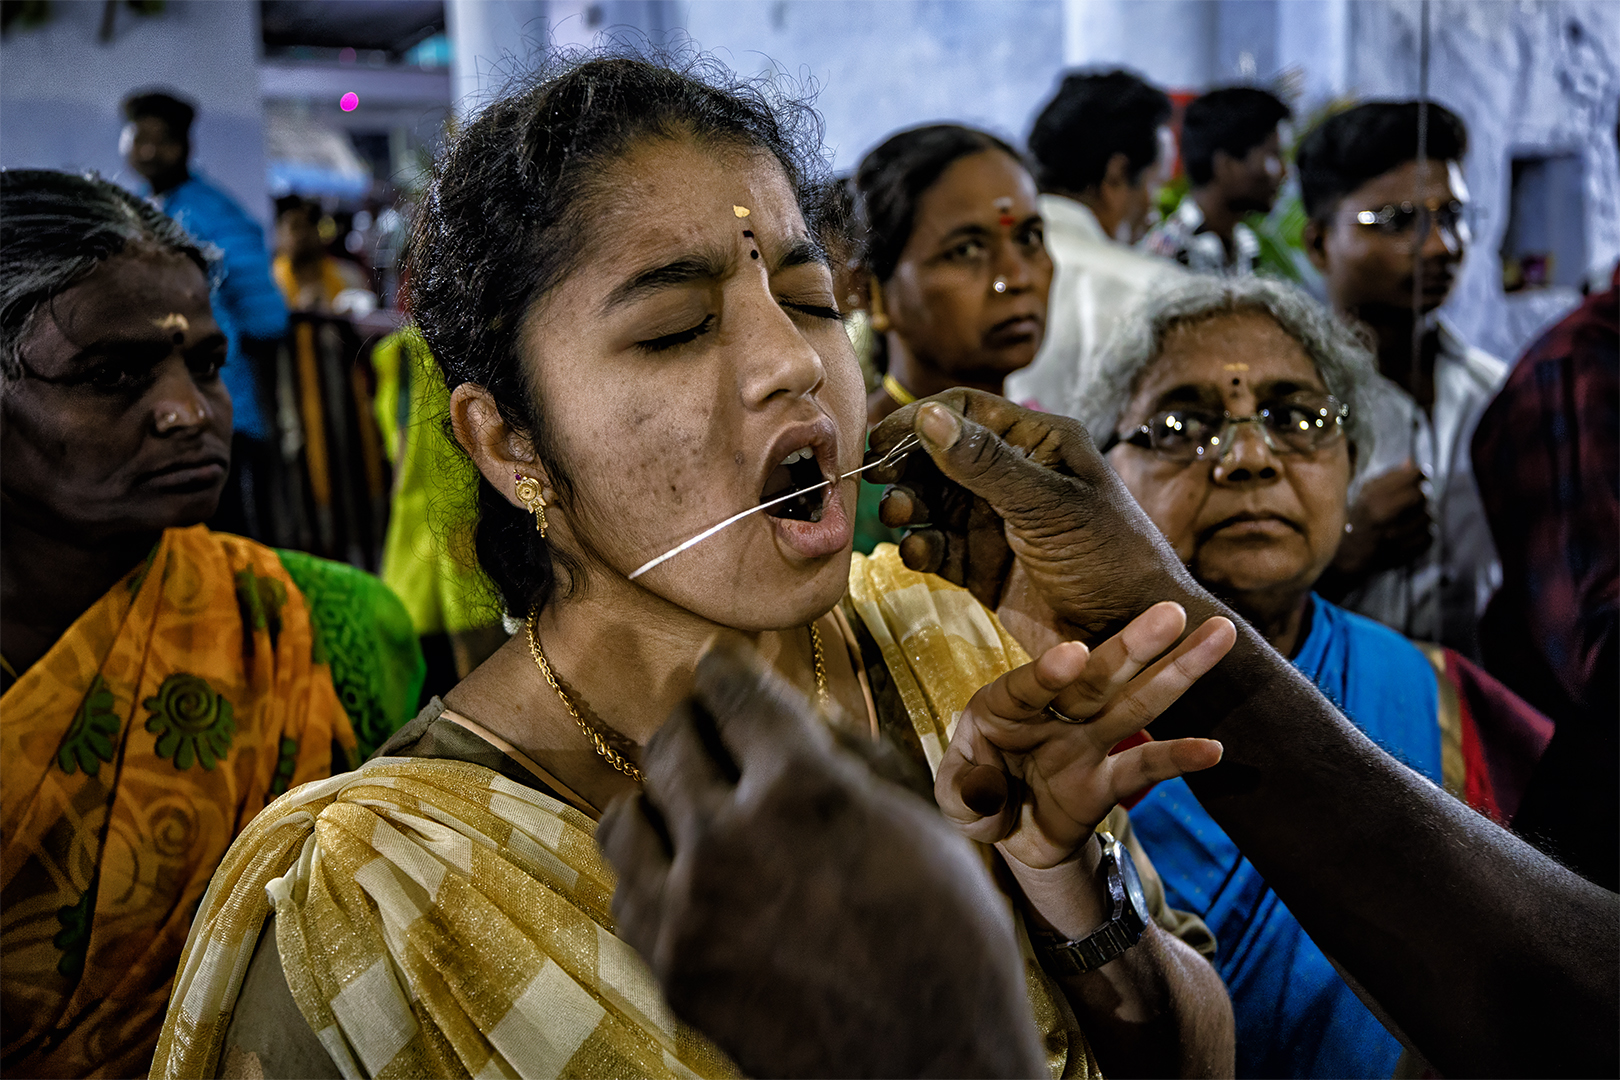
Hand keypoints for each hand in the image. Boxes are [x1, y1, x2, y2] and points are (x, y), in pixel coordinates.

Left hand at [597, 639, 1046, 1079]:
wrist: (928, 1072)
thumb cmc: (950, 943)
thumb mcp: (926, 827)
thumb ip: (854, 758)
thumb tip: (800, 717)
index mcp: (805, 789)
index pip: (731, 694)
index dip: (725, 670)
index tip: (722, 667)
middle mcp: (731, 838)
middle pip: (670, 742)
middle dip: (693, 725)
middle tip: (711, 729)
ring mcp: (690, 911)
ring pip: (627, 814)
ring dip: (659, 798)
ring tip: (692, 806)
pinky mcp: (671, 969)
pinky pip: (628, 892)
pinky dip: (653, 872)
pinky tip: (689, 875)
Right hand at [867, 390, 1203, 643]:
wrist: (1133, 639)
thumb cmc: (1111, 559)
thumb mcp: (1049, 505)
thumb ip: (985, 463)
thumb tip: (927, 415)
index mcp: (1039, 443)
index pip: (966, 410)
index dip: (919, 420)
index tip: (878, 440)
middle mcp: (1013, 476)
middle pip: (938, 457)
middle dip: (907, 468)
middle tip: (879, 482)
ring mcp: (995, 523)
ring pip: (932, 503)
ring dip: (910, 507)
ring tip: (902, 516)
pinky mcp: (982, 567)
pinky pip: (938, 548)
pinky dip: (921, 549)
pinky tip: (920, 553)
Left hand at [937, 602, 1232, 871]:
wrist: (1010, 833)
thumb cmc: (975, 798)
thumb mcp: (954, 800)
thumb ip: (963, 794)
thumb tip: (988, 792)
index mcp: (1003, 707)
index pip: (1026, 686)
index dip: (1048, 672)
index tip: (1073, 655)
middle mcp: (1052, 714)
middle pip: (1096, 677)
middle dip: (1132, 645)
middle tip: (1171, 612)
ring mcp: (1085, 742)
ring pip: (1134, 704)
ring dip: (1177, 671)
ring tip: (1219, 634)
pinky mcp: (1109, 780)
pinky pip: (1146, 767)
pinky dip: (1179, 759)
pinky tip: (1214, 751)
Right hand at [1333, 461, 1432, 579]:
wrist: (1344, 556)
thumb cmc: (1353, 519)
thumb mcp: (1365, 493)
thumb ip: (1389, 477)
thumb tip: (1411, 461)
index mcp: (1373, 498)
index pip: (1413, 477)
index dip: (1418, 475)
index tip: (1418, 477)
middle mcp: (1386, 516)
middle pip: (1422, 496)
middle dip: (1420, 496)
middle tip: (1413, 500)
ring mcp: (1396, 536)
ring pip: (1428, 517)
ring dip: (1422, 516)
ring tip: (1411, 518)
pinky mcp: (1404, 553)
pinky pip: (1428, 537)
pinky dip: (1423, 534)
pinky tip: (1412, 532)